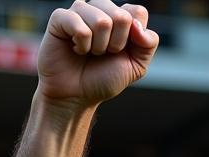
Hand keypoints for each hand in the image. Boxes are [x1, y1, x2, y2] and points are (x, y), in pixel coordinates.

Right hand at [38, 1, 158, 107]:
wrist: (77, 95)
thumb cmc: (104, 78)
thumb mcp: (135, 66)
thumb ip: (148, 44)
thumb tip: (137, 25)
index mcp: (120, 17)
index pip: (138, 12)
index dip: (134, 38)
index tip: (121, 51)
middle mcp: (100, 8)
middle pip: (121, 16)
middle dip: (116, 45)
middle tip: (104, 54)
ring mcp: (80, 10)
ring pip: (102, 21)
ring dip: (99, 46)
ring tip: (90, 52)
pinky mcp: (60, 17)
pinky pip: (80, 28)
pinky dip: (82, 46)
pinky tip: (76, 49)